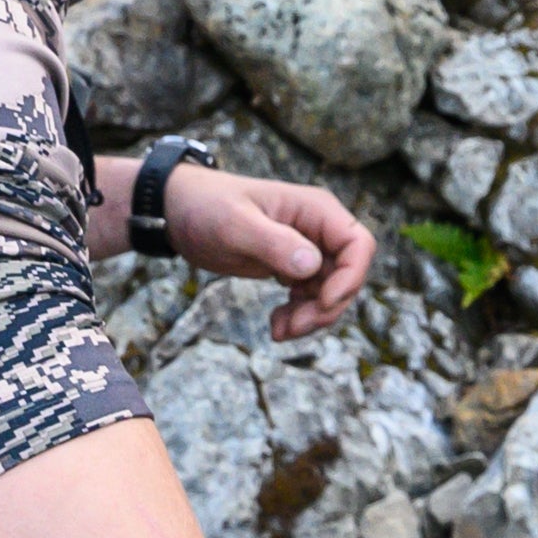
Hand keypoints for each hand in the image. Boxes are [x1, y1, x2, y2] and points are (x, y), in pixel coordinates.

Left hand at [167, 165, 371, 337]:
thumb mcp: (235, 225)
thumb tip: (311, 265)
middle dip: (326, 308)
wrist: (178, 212)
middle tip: (291, 328)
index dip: (350, 278)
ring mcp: (307, 248)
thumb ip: (273, 243)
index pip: (359, 245)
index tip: (321, 302)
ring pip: (331, 292)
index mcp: (315, 210)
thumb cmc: (206, 207)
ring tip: (278, 330)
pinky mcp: (291, 266)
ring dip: (311, 317)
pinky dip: (299, 315)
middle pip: (348, 276)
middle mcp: (318, 228)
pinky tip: (274, 324)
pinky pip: (311, 297)